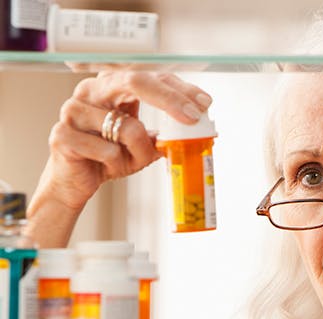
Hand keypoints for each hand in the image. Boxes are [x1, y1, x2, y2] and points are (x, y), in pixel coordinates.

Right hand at [26, 72, 211, 246]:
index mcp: (112, 86)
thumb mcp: (144, 144)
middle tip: (192, 118)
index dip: (180, 89)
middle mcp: (91, 90)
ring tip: (125, 160)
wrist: (75, 181)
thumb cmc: (109, 157)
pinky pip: (107, 151)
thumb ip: (166, 134)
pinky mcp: (62, 134)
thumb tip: (201, 131)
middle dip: (169, 99)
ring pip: (126, 127)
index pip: (152, 77)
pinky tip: (104, 165)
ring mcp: (73, 109)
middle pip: (135, 81)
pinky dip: (115, 164)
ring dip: (138, 152)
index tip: (204, 103)